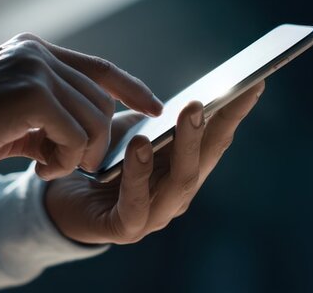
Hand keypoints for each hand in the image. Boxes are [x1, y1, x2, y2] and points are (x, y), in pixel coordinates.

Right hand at [0, 33, 162, 178]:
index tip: (154, 108)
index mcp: (31, 50)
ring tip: (46, 167)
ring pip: (94, 119)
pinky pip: (76, 135)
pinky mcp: (32, 93)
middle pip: (101, 100)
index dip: (131, 88)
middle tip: (61, 164)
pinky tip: (38, 169)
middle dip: (94, 141)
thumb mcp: (11, 115)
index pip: (97, 67)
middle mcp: (36, 52)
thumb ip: (49, 112)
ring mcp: (35, 68)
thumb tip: (91, 129)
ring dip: (77, 155)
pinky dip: (64, 161)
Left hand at [44, 81, 265, 243]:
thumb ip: (153, 118)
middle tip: (212, 96)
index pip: (216, 137)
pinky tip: (139, 148)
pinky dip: (139, 175)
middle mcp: (177, 193)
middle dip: (214, 126)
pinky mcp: (125, 229)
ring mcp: (155, 214)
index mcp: (183, 167)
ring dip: (186, 145)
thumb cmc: (101, 161)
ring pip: (180, 182)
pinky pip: (137, 203)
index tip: (252, 82)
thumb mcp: (129, 131)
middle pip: (205, 159)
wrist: (60, 198)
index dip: (235, 112)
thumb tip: (183, 98)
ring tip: (186, 113)